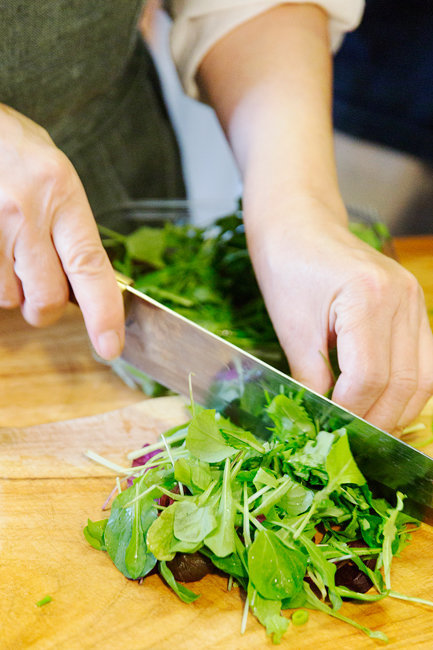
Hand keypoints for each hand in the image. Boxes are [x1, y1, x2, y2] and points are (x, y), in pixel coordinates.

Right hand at [0, 104, 123, 358]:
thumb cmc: (12, 147)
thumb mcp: (54, 176)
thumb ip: (71, 227)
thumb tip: (85, 280)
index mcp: (61, 194)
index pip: (91, 267)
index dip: (104, 313)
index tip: (110, 346)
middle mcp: (26, 214)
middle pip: (47, 298)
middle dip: (47, 307)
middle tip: (42, 287)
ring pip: (8, 299)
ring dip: (12, 290)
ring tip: (6, 248)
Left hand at [245, 196, 432, 432]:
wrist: (297, 223)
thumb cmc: (285, 267)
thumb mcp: (291, 329)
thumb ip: (311, 379)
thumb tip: (321, 424)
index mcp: (368, 298)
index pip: (370, 377)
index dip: (351, 413)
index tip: (330, 432)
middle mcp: (403, 298)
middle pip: (405, 383)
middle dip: (378, 420)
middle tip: (351, 442)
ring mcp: (414, 300)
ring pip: (424, 377)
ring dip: (398, 410)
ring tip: (367, 429)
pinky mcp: (413, 305)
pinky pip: (423, 359)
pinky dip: (406, 388)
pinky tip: (383, 402)